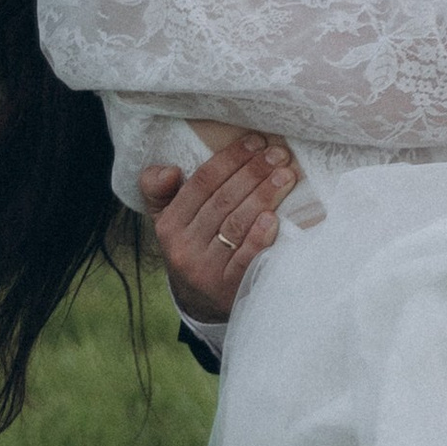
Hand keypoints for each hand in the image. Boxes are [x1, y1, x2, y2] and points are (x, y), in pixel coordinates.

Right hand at [142, 131, 299, 328]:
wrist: (202, 303)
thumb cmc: (194, 246)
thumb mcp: (169, 219)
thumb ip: (160, 190)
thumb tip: (169, 170)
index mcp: (169, 225)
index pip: (200, 184)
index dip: (229, 159)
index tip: (256, 141)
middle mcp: (183, 248)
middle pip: (222, 201)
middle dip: (253, 172)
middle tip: (279, 154)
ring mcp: (206, 271)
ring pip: (236, 225)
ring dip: (263, 196)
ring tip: (286, 176)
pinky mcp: (228, 290)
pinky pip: (245, 259)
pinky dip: (259, 237)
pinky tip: (274, 217)